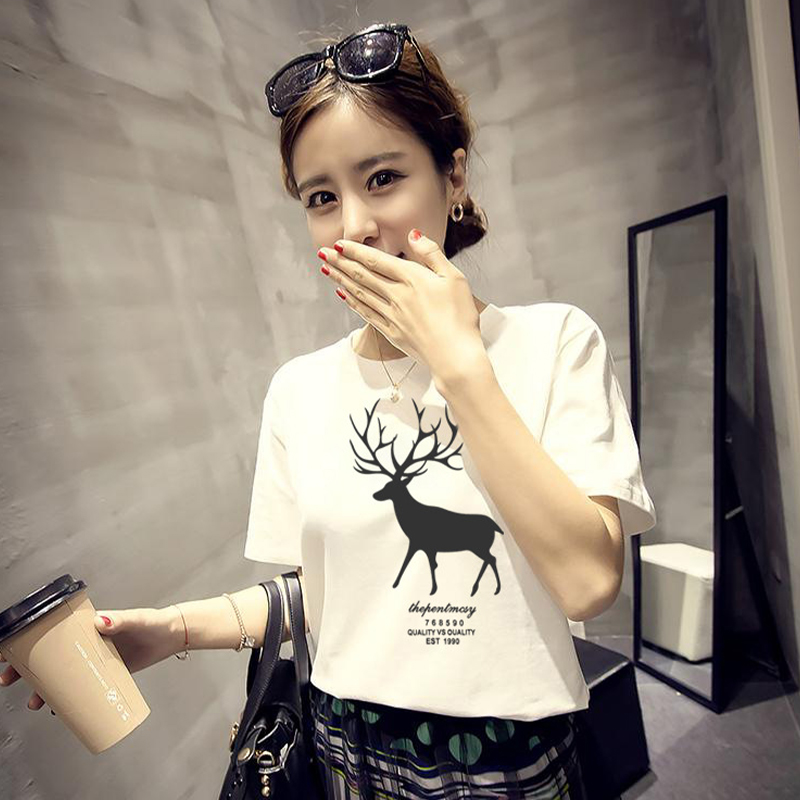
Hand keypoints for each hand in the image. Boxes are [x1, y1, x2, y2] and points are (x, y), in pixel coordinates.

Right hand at [0, 607, 179, 713]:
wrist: (170, 637)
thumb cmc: (152, 623)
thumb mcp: (135, 619)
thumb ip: (120, 619)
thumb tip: (101, 622)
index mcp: (88, 626)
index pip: (52, 632)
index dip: (28, 641)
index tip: (9, 653)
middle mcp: (88, 642)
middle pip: (50, 656)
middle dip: (27, 669)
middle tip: (11, 681)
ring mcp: (95, 659)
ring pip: (63, 675)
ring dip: (45, 689)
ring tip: (36, 703)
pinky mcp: (106, 673)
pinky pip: (82, 687)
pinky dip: (69, 699)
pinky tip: (60, 710)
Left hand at [318, 228, 487, 386]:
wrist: (455, 356)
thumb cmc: (460, 317)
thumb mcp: (454, 278)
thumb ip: (432, 254)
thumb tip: (413, 234)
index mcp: (413, 279)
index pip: (377, 260)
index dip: (356, 251)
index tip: (339, 243)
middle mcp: (397, 296)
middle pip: (363, 275)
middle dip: (341, 262)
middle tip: (323, 251)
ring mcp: (392, 315)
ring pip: (360, 293)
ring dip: (341, 279)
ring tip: (326, 268)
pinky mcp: (392, 332)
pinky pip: (366, 313)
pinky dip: (352, 302)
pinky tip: (342, 294)